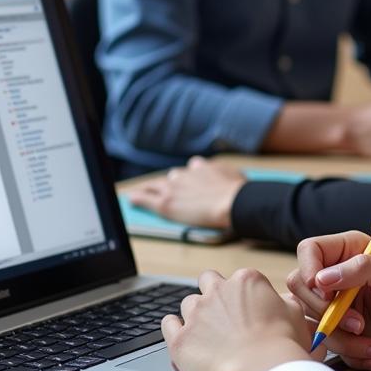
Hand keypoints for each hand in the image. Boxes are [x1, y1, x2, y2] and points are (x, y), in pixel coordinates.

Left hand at [126, 156, 245, 228]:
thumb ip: (224, 174)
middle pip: (173, 177)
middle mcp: (185, 174)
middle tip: (169, 191)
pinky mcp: (165, 203)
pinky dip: (139, 198)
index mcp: (201, 167)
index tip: (190, 179)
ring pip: (156, 186)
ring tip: (143, 193)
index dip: (191, 176)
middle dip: (172, 184)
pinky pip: (146, 198)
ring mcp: (173, 188)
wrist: (232, 202)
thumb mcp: (234, 175)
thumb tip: (227, 176)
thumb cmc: (238, 192)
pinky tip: (132, 199)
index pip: (192, 168)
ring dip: (151, 189)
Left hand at [162, 269, 314, 370]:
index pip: (238, 279)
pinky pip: (168, 324)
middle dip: (212, 294)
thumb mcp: (296, 316)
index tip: (245, 312)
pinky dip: (173, 330)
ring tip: (206, 336)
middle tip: (222, 317)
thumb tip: (282, 302)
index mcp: (246, 280)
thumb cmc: (283, 347)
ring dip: (195, 315)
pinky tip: (183, 340)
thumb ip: (285, 303)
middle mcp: (218, 290)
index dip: (241, 296)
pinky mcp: (180, 338)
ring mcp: (196, 313)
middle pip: (208, 281)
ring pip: (188, 303)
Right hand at [286, 230, 370, 370]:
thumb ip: (361, 269)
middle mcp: (337, 277)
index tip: (326, 291)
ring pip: (311, 320)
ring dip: (341, 337)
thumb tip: (321, 279)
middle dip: (325, 310)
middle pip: (301, 286)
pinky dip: (350, 352)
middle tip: (359, 323)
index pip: (309, 250)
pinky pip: (326, 344)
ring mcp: (336, 307)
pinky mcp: (339, 334)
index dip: (309, 269)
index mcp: (349, 251)